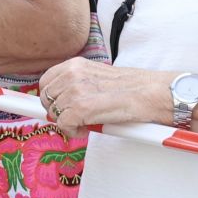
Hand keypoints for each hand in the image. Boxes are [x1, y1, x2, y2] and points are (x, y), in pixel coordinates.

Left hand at [36, 59, 167, 133]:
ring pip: (55, 113)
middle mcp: (72, 74)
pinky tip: (89, 128)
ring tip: (87, 122)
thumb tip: (59, 103)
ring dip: (68, 123)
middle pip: (46, 99)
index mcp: (75, 64)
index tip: (55, 108)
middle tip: (76, 118)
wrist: (151, 93)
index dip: (50, 98)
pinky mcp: (81, 108)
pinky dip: (74, 132)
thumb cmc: (131, 88)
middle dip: (57, 112)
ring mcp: (75, 90)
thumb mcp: (97, 77)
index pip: (45, 82)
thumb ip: (77, 85)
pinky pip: (64, 125)